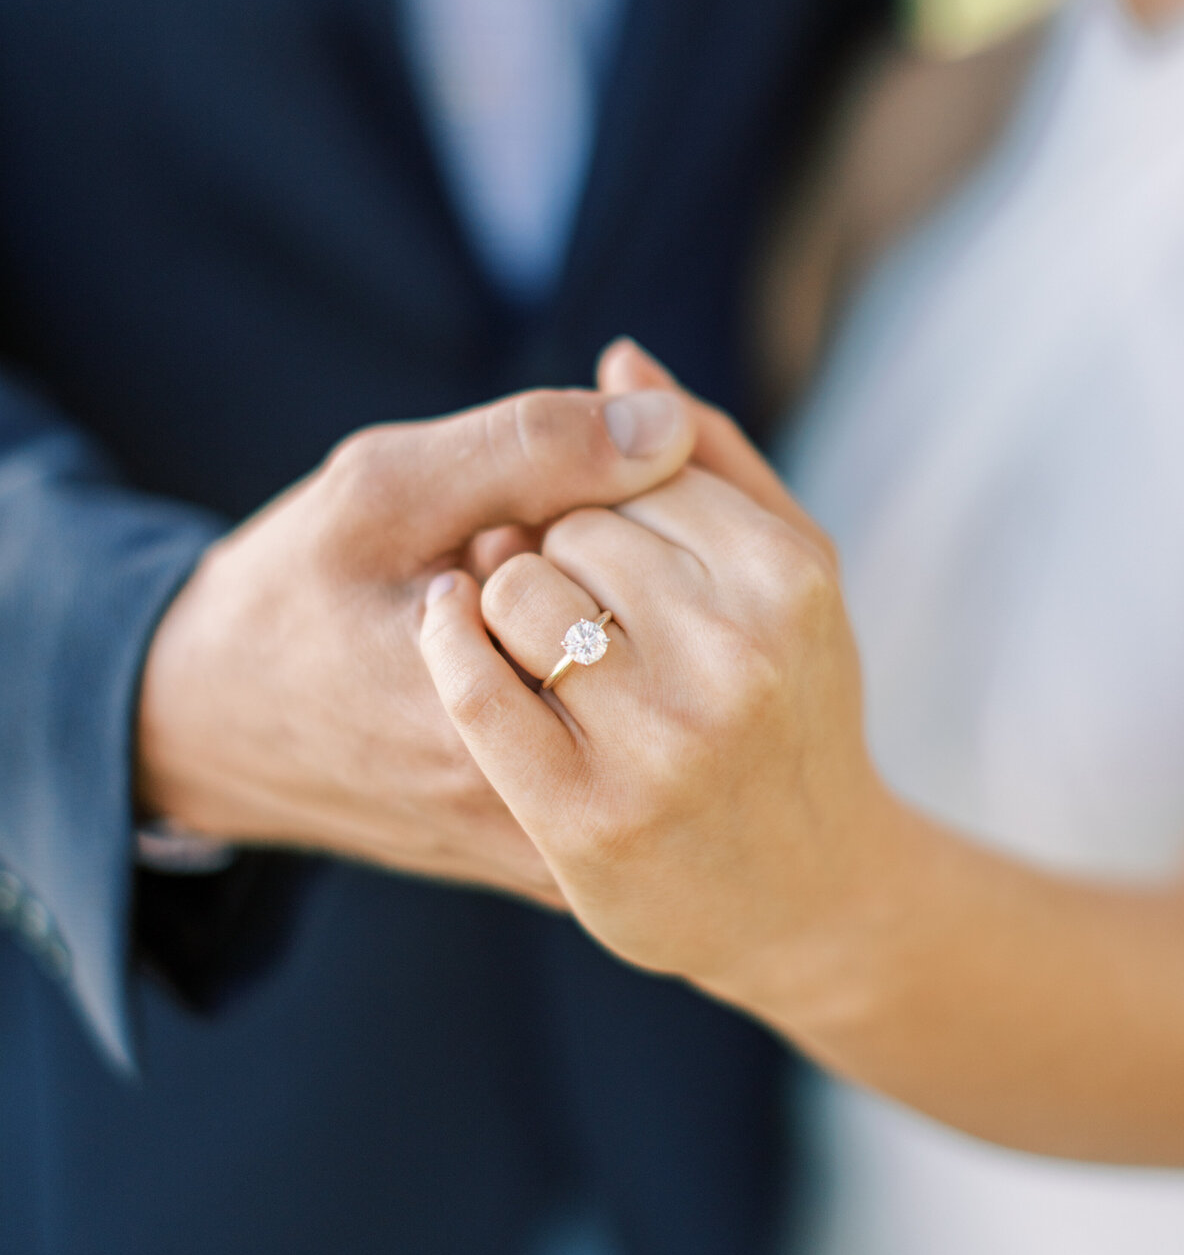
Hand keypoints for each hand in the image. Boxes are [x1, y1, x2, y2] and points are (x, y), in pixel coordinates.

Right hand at [137, 387, 694, 907]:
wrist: (212, 726)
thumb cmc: (289, 596)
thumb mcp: (384, 492)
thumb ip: (532, 449)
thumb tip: (672, 425)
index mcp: (501, 722)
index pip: (655, 574)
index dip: (593, 510)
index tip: (500, 528)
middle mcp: (544, 813)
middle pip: (672, 645)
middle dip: (610, 571)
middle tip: (499, 576)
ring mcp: (556, 850)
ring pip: (660, 696)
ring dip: (607, 628)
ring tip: (504, 626)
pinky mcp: (557, 861)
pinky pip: (635, 749)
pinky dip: (606, 684)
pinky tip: (525, 662)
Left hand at [419, 384, 887, 1000]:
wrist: (808, 896)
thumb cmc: (796, 708)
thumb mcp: (792, 574)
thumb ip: (714, 458)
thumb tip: (623, 358)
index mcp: (789, 575)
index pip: (637, 462)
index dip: (602, 492)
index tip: (606, 538)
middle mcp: (737, 654)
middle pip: (574, 524)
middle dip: (556, 546)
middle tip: (578, 601)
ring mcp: (664, 740)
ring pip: (517, 592)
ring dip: (502, 601)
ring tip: (543, 641)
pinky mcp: (588, 818)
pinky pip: (474, 687)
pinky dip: (445, 644)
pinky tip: (448, 635)